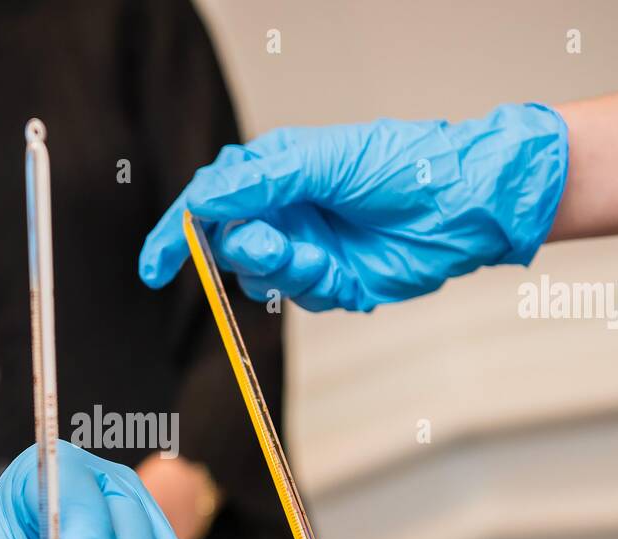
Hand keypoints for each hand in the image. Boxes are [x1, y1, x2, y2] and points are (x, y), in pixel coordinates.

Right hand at [138, 104, 567, 311]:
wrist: (462, 207)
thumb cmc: (401, 167)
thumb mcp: (323, 162)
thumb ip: (259, 181)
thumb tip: (204, 197)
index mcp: (273, 173)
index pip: (208, 203)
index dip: (177, 234)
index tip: (156, 266)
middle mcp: (282, 212)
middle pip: (228, 245)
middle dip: (244, 249)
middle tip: (272, 243)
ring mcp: (304, 248)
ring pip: (260, 277)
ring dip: (283, 270)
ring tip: (319, 255)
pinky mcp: (329, 282)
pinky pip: (299, 297)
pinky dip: (315, 286)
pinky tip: (342, 268)